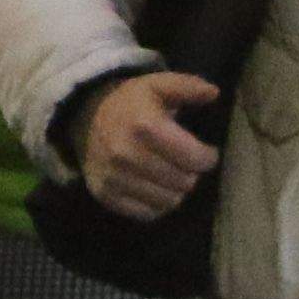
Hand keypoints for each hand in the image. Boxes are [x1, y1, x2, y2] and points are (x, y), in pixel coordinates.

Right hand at [75, 72, 224, 222]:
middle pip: (184, 182)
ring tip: (171, 174)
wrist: (85, 117)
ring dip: (175, 190)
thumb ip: (187, 86)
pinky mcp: (106, 195)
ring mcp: (115, 178)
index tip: (206, 152)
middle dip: (191, 173)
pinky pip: (148, 213)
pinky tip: (155, 186)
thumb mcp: (158, 85)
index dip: (207, 157)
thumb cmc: (131, 103)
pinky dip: (157, 203)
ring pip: (169, 201)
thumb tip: (213, 92)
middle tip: (185, 163)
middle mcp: (127, 154)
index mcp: (144, 126)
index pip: (194, 159)